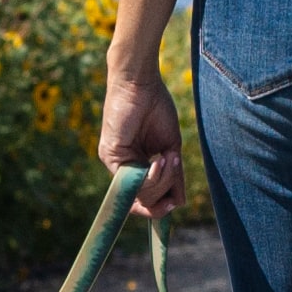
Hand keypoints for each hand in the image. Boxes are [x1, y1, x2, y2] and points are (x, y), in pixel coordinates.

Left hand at [98, 61, 186, 218]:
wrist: (142, 83)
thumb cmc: (156, 107)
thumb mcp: (170, 146)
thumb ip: (173, 175)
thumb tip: (180, 202)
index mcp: (137, 166)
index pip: (144, 200)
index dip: (158, 208)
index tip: (175, 202)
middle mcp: (124, 168)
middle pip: (144, 201)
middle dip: (164, 190)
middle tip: (174, 165)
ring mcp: (115, 164)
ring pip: (141, 194)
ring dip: (161, 180)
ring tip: (168, 158)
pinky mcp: (111, 157)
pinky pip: (133, 182)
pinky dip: (151, 176)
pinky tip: (159, 160)